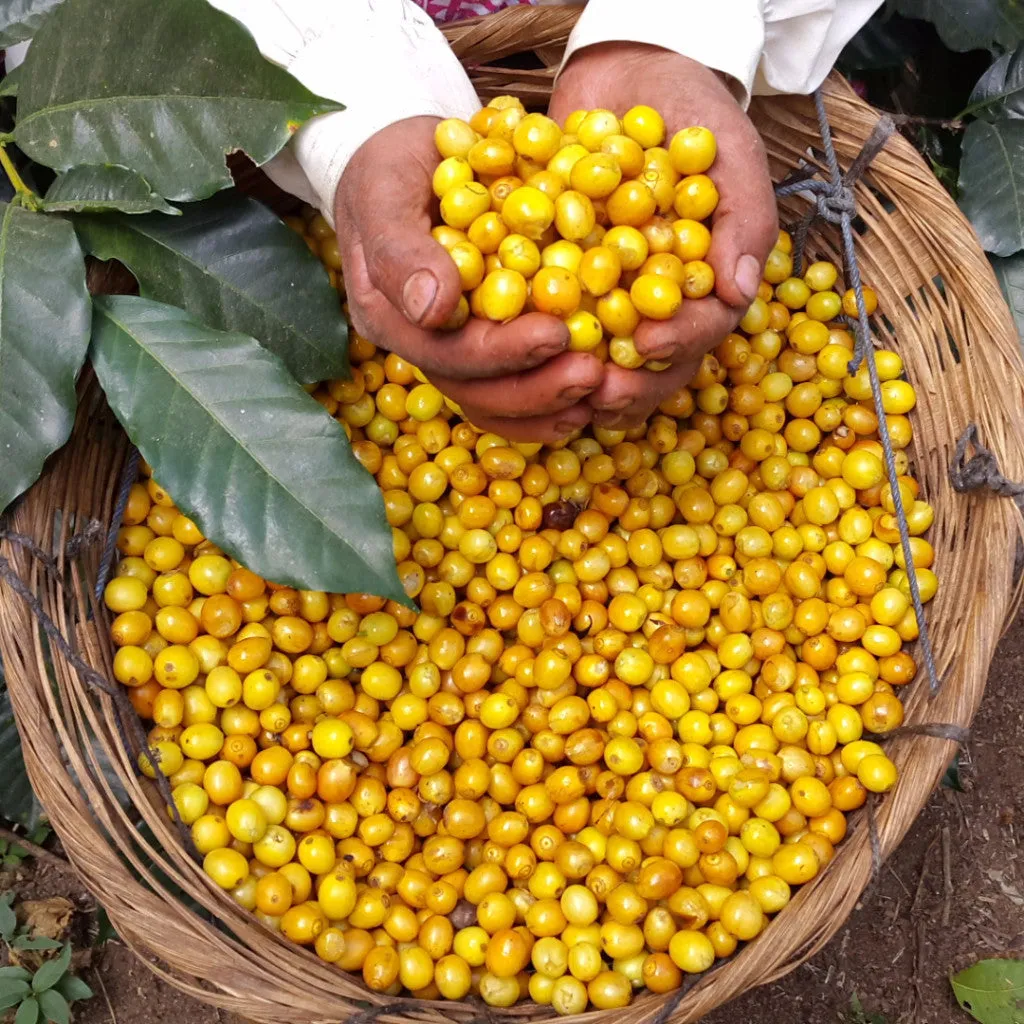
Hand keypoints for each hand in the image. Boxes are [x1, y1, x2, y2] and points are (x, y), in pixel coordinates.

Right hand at [334, 116, 602, 440]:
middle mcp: (421, 345)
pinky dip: (557, 392)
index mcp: (390, 317)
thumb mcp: (384, 190)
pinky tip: (598, 394)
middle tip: (593, 373)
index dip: (503, 352)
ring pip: (500, 399)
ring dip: (552, 402)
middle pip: (477, 392)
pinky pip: (520, 382)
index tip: (557, 333)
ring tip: (602, 390)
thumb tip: (432, 311)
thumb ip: (401, 251)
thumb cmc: (389, 167)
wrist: (405, 158)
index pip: (447, 353)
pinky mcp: (487, 341)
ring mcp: (454, 349)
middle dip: (537, 389)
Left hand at [550, 43, 778, 428]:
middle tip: (598, 390)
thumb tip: (740, 290)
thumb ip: (743, 218)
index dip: (679, 342)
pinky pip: (553, 328)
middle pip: (654, 367)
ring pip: (604, 363)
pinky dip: (537, 345)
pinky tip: (515, 354)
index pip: (702, 330)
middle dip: (629, 385)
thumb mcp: (731, 153)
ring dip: (582, 383)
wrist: (628, 75)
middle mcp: (659, 304)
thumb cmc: (692, 113)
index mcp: (705, 285)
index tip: (649, 344)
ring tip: (557, 387)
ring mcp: (611, 300)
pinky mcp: (565, 287)